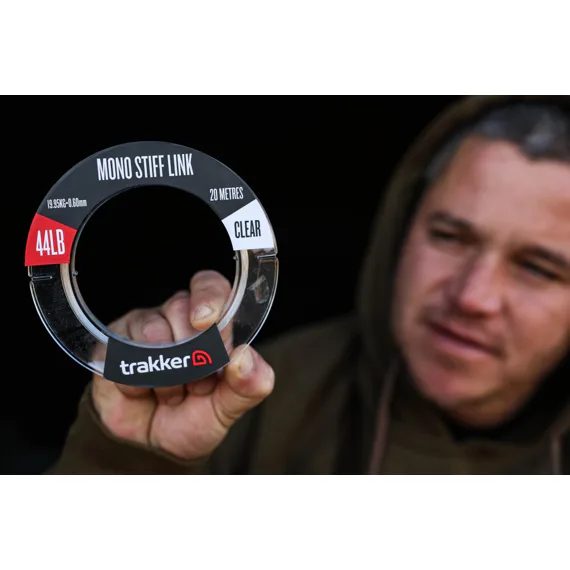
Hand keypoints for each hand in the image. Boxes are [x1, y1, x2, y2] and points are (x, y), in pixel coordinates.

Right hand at [90, 270, 274, 460]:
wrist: (150, 446)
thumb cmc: (194, 417)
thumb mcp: (230, 407)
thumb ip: (250, 384)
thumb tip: (245, 356)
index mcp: (211, 323)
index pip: (210, 285)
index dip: (208, 297)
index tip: (205, 322)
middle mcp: (177, 317)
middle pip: (181, 309)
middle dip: (192, 357)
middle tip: (195, 385)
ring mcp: (142, 327)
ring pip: (153, 332)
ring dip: (166, 375)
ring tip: (171, 394)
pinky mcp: (112, 345)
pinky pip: (123, 355)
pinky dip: (136, 383)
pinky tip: (143, 393)